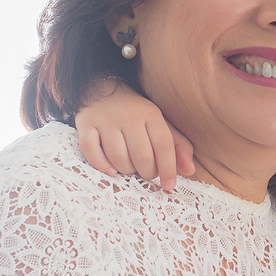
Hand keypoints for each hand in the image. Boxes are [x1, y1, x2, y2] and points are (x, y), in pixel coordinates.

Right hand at [75, 79, 194, 190]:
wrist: (104, 90)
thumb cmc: (137, 116)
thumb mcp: (161, 125)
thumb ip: (178, 146)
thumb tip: (190, 171)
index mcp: (151, 114)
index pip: (163, 145)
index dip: (168, 168)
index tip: (169, 185)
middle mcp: (128, 116)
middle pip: (141, 154)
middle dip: (147, 172)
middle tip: (147, 174)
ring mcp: (105, 120)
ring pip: (117, 156)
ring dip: (126, 171)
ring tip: (130, 169)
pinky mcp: (85, 125)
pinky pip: (90, 150)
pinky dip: (101, 165)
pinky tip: (110, 170)